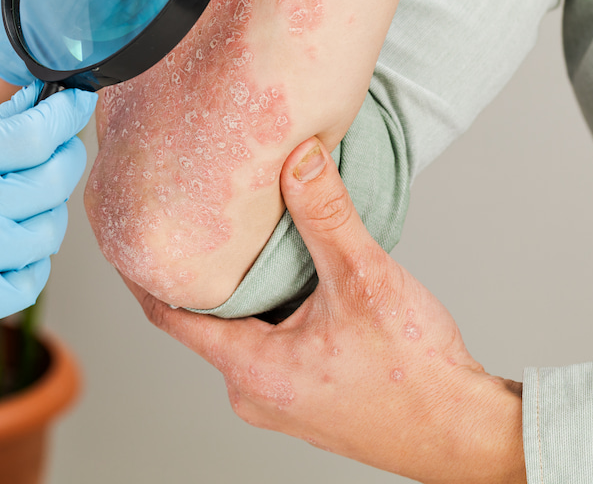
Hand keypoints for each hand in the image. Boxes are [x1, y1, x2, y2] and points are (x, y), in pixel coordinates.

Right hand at [0, 83, 95, 402]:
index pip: (34, 133)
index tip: (79, 101)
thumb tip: (38, 99)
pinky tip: (8, 247)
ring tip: (24, 202)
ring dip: (45, 213)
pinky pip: (29, 281)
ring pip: (46, 233)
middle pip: (51, 182)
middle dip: (67, 158)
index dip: (67, 114)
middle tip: (64, 147)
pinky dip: (28, 262)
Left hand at [128, 138, 525, 483]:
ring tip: (240, 239)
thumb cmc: (417, 375)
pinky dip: (267, 310)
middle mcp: (253, 392)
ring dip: (239, 290)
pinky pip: (267, 346)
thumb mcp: (365, 281)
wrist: (467, 435)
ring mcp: (279, 401)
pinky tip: (292, 278)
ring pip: (238, 333)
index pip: (167, 314)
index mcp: (250, 369)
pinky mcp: (305, 399)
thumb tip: (299, 156)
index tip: (125, 234)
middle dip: (197, 272)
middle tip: (190, 218)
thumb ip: (327, 215)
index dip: (142, 271)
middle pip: (201, 322)